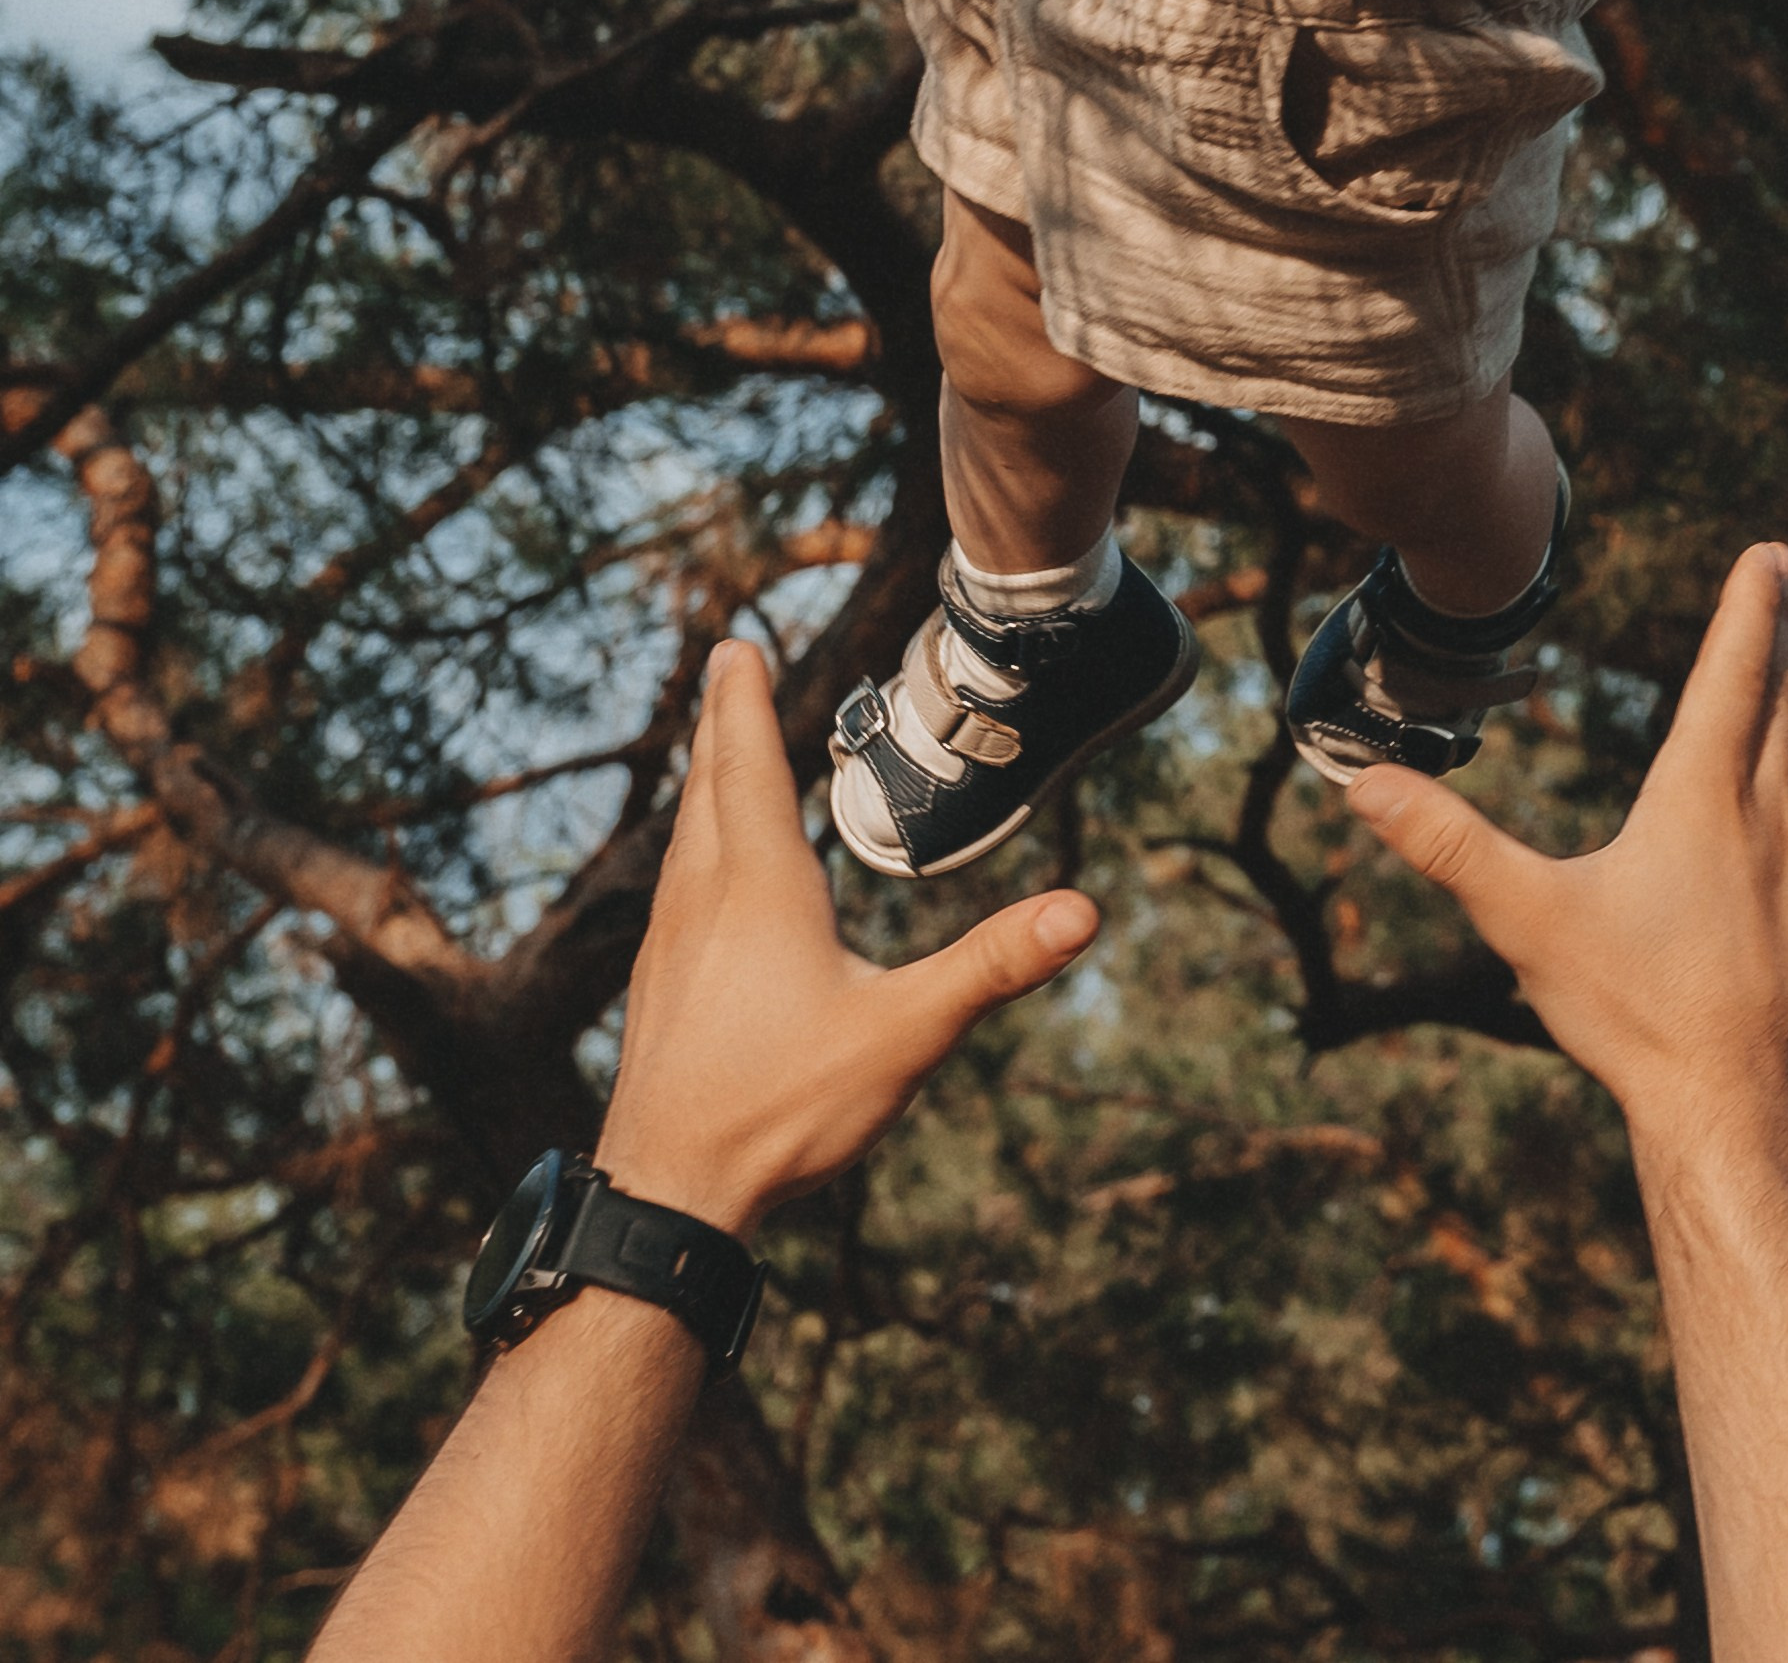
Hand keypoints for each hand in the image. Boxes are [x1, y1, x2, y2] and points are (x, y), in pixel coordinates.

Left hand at [596, 641, 1097, 1236]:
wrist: (666, 1195)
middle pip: (708, 786)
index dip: (741, 699)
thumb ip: (990, 969)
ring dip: (703, 782)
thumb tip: (1080, 911)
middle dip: (720, 723)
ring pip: (683, 837)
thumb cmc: (780, 1109)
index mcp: (758, 887)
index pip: (747, 764)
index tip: (733, 643)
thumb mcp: (904, 1036)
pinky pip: (674, 886)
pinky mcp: (657, 987)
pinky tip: (703, 877)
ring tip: (717, 757)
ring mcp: (668, 944)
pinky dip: (692, 844)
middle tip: (724, 669)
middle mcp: (702, 899)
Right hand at [1351, 542, 1787, 1145]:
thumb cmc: (1631, 1011)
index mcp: (1699, 799)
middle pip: (1781, 697)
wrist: (1731, 1107)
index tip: (1769, 551)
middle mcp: (1762, 815)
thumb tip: (1363, 781)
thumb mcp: (1525, 921)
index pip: (1732, 674)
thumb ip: (1447, 845)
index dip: (1749, 606)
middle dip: (1782, 630)